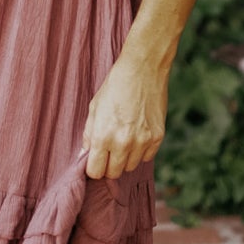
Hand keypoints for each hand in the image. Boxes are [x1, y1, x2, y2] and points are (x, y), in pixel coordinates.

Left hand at [80, 52, 167, 179]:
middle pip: (113, 173)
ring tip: (124, 138)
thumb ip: (89, 135)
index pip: (95, 172)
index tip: (95, 160)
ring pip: (130, 167)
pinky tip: (138, 133)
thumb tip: (85, 155)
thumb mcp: (94, 108)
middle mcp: (123, 143)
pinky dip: (141, 151)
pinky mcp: (157, 138)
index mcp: (102, 136)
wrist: (143, 70)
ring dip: (125, 158)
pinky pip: (146, 157)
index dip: (94, 167)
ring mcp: (142, 142)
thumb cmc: (115, 86)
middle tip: (109, 150)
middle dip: (109, 165)